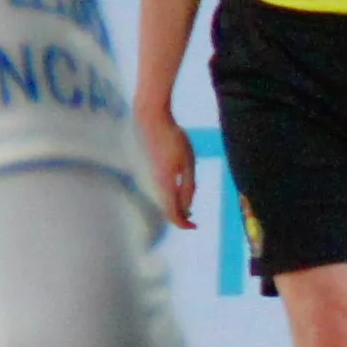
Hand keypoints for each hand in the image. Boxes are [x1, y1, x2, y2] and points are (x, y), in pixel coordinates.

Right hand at [135, 104, 198, 228]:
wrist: (151, 120)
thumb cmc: (173, 139)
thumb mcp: (188, 163)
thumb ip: (188, 185)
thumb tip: (188, 206)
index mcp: (166, 183)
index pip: (172, 212)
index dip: (182, 223)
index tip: (195, 227)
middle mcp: (156, 182)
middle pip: (167, 207)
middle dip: (180, 217)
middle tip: (194, 222)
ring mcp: (152, 175)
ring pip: (164, 198)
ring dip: (176, 207)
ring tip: (189, 210)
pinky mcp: (153, 168)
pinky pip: (162, 189)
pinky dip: (171, 196)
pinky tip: (180, 192)